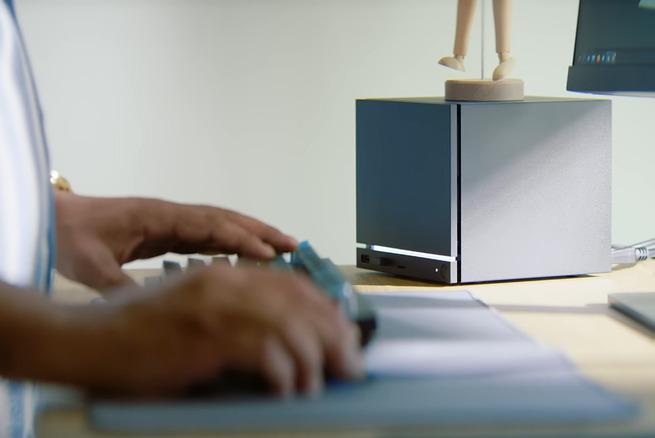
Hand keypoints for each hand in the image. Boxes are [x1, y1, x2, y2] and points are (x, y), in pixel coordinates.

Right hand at [19, 265, 362, 396]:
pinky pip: (263, 349)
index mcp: (224, 274)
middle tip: (349, 363)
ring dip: (315, 357)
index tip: (343, 333)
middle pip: (299, 302)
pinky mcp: (204, 336)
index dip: (325, 310)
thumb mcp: (190, 306)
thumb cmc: (134, 330)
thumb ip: (231, 309)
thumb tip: (278, 334)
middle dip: (333, 335)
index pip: (292, 285)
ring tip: (324, 382)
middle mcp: (225, 282)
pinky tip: (290, 388)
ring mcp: (214, 307)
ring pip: (289, 324)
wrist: (83, 339)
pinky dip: (285, 371)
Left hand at [54, 191, 298, 290]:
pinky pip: (211, 235)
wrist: (57, 219)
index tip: (268, 255)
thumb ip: (122, 284)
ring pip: (222, 225)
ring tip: (284, 249)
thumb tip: (153, 306)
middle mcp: (173, 214)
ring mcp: (173, 221)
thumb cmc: (72, 237)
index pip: (210, 225)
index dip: (241, 239)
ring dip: (254, 234)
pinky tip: (250, 256)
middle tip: (295, 244)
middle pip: (226, 218)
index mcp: (159, 216)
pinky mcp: (170, 231)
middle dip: (262, 230)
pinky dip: (235, 243)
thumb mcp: (92, 265)